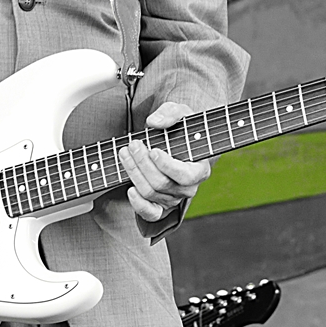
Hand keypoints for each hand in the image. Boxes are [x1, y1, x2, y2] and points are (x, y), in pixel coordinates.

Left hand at [120, 102, 211, 222]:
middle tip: (133, 144)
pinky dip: (138, 205)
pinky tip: (129, 189)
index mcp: (200, 169)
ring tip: (125, 153)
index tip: (153, 150)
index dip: (168, 166)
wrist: (177, 141)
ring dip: (134, 172)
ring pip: (151, 192)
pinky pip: (150, 214)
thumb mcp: (181, 113)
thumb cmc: (182, 128)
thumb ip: (170, 113)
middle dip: (143, 163)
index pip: (185, 175)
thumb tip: (154, 123)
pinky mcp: (160, 205)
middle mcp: (189, 188)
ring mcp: (174, 198)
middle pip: (162, 183)